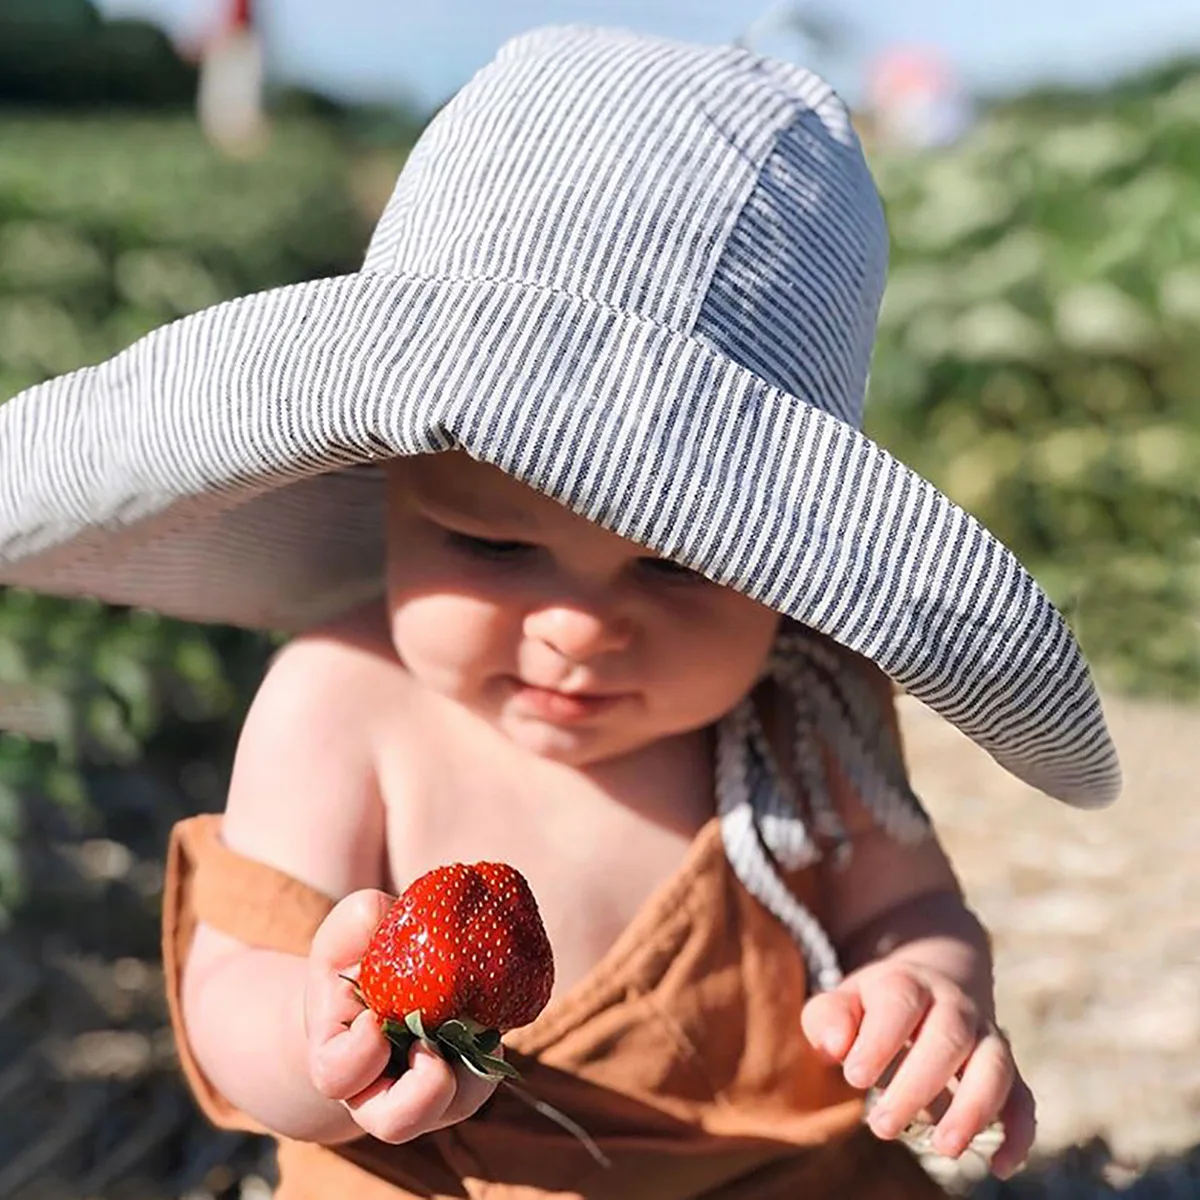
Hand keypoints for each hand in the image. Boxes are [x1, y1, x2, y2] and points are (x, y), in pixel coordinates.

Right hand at [304, 889, 498, 1142]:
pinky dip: (492, 1048)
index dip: (358, 1054)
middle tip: (431, 1051)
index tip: (375, 1019)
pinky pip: (484, 1076)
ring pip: (453, 1107)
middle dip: (419, 1093)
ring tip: (478, 1027)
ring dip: (470, 1075)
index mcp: (338, 1058)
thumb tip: (388, 913)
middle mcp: (379, 1090)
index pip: (338, 1075)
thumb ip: (360, 921)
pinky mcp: (463, 1074)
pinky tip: (491, 1012)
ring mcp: (426, 1090)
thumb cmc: (353, 960)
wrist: (376, 988)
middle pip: (396, 1121)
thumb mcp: (345, 934)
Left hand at [801, 959, 1034, 1178]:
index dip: (879, 1041)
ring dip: (974, 1108)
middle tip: (881, 1127)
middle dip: (917, 1086)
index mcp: (909, 983)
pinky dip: (1019, 1132)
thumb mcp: (844, 1001)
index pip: (900, 1004)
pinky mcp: (1007, 1071)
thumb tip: (834, 1047)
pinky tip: (999, 1166)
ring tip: (944, 1149)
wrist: (930, 988)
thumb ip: (829, 1018)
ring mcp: (986, 1036)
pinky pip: (1023, 1098)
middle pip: (948, 1038)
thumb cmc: (874, 1007)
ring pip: (995, 1066)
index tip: (854, 1077)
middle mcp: (955, 1005)